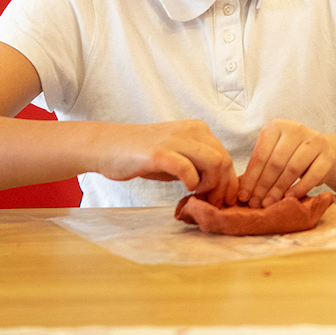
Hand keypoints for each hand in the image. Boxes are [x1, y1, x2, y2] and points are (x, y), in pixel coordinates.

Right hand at [94, 120, 238, 206]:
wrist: (107, 146)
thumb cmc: (141, 155)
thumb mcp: (176, 156)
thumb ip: (197, 166)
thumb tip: (218, 187)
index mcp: (198, 130)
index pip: (226, 156)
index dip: (228, 182)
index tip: (221, 200)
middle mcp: (191, 130)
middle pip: (224, 161)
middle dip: (223, 187)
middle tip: (213, 205)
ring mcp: (176, 140)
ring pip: (214, 162)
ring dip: (211, 187)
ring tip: (199, 199)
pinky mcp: (159, 153)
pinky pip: (187, 169)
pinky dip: (192, 183)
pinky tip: (186, 190)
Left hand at [238, 120, 334, 207]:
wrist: (320, 151)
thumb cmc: (290, 154)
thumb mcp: (273, 153)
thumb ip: (260, 167)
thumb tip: (243, 193)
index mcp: (277, 126)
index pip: (261, 155)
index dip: (251, 178)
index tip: (244, 196)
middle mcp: (296, 129)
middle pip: (276, 162)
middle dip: (263, 186)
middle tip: (256, 203)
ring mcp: (315, 140)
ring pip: (293, 169)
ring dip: (279, 189)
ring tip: (269, 203)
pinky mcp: (328, 155)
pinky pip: (312, 176)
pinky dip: (299, 189)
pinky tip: (289, 198)